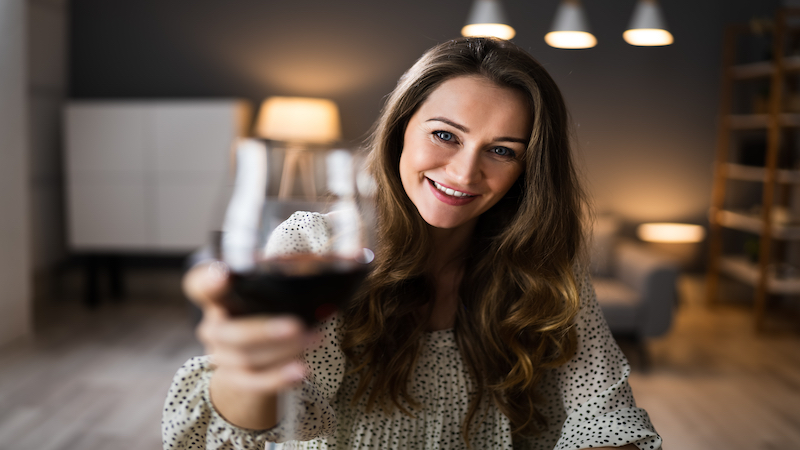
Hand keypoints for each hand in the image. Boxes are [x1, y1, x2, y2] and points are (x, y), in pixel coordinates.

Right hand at [184, 261, 312, 429]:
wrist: (251, 356)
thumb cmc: (267, 308)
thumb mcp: (274, 289)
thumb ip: (296, 274)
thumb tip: (353, 255)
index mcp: (218, 296)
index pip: (198, 285)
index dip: (207, 280)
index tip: (224, 274)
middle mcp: (213, 325)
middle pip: (227, 331)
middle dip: (263, 329)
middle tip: (297, 324)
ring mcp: (221, 355)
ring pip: (245, 357)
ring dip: (284, 351)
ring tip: (317, 340)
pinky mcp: (236, 378)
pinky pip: (254, 382)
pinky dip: (278, 377)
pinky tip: (301, 372)